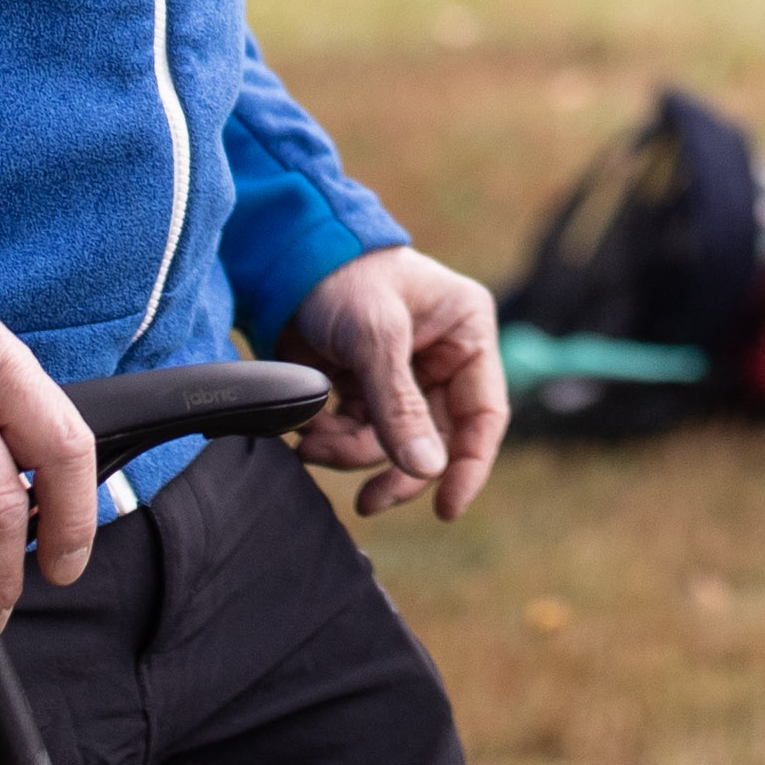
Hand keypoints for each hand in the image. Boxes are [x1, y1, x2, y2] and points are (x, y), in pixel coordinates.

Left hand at [278, 247, 508, 520]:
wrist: (282, 256)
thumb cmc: (342, 276)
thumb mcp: (375, 337)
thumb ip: (400, 406)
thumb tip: (428, 471)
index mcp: (467, 333)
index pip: (483, 414)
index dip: (469, 465)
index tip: (447, 508)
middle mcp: (441, 357)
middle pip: (434, 440)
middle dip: (395, 470)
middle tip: (367, 502)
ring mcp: (401, 374)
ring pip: (389, 443)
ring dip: (351, 453)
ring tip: (312, 444)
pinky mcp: (362, 386)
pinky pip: (357, 433)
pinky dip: (331, 441)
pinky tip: (306, 433)